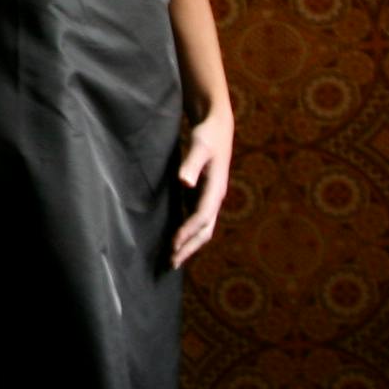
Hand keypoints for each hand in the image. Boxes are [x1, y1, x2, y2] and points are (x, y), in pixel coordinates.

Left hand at [171, 104, 235, 266]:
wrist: (218, 125)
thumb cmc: (207, 134)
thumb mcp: (199, 145)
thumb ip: (191, 163)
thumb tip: (184, 181)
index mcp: (216, 189)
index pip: (202, 217)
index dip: (187, 232)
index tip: (173, 245)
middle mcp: (215, 197)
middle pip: (205, 230)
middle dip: (189, 247)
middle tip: (171, 264)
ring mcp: (210, 197)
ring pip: (202, 228)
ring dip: (188, 243)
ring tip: (172, 259)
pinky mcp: (203, 194)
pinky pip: (197, 219)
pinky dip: (187, 232)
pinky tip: (175, 239)